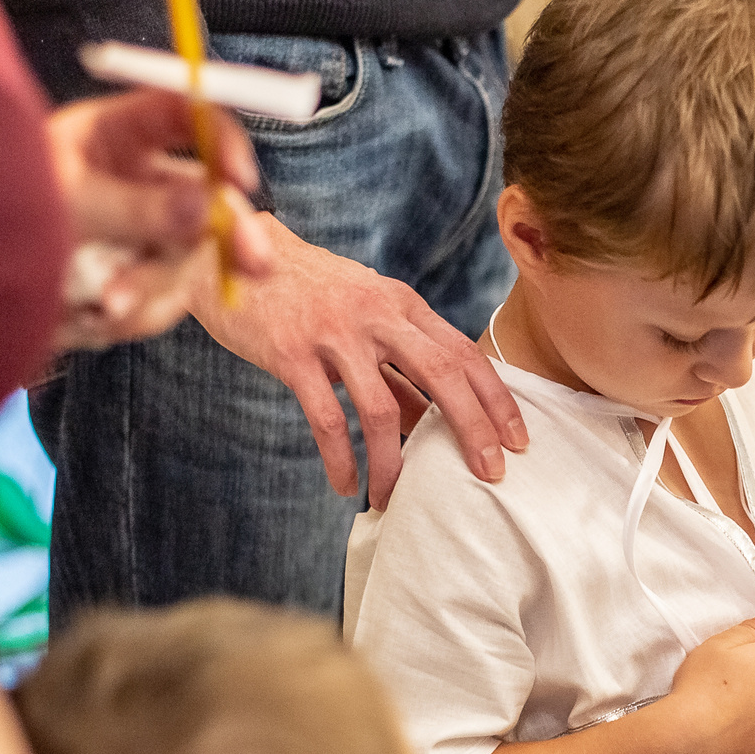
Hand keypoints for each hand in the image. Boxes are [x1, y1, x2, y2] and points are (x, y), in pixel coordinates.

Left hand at [46, 90, 278, 351]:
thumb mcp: (64, 201)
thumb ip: (135, 206)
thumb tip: (206, 205)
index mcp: (119, 133)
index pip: (191, 118)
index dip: (223, 141)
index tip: (240, 176)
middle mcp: (138, 179)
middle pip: (211, 199)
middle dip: (232, 236)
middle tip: (256, 267)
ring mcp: (138, 234)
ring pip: (184, 263)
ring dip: (152, 290)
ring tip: (104, 310)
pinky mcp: (130, 281)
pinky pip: (156, 306)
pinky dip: (127, 317)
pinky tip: (86, 318)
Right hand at [188, 214, 527, 509]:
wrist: (235, 255)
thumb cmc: (309, 295)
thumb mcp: (364, 316)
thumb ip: (397, 366)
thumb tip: (430, 425)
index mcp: (402, 303)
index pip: (465, 352)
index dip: (497, 398)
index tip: (519, 438)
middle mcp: (376, 314)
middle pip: (443, 374)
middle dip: (474, 428)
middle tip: (492, 473)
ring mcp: (333, 333)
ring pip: (382, 409)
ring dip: (394, 463)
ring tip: (393, 497)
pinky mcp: (291, 353)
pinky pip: (327, 419)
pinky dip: (342, 459)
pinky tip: (346, 485)